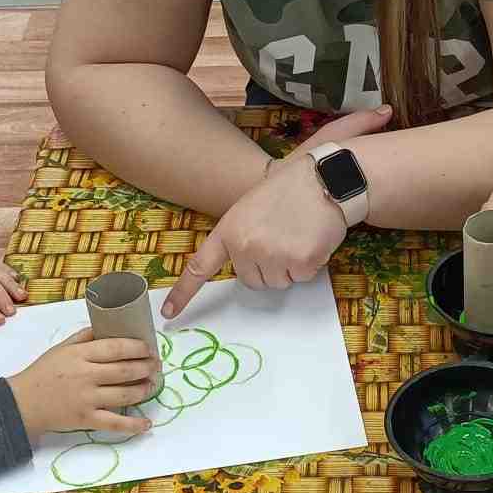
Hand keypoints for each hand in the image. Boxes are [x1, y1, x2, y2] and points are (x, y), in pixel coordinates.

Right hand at [7, 326, 158, 438]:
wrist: (21, 403)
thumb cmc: (43, 373)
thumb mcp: (61, 348)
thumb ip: (85, 336)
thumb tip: (109, 325)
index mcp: (79, 355)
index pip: (115, 347)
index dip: (137, 347)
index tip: (148, 347)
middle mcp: (85, 375)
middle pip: (124, 370)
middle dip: (146, 367)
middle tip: (156, 365)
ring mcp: (87, 399)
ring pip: (124, 394)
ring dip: (144, 390)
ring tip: (151, 385)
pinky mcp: (86, 420)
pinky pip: (115, 424)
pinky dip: (133, 425)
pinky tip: (147, 423)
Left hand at [163, 105, 392, 317]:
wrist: (324, 178)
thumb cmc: (289, 189)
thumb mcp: (251, 206)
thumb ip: (242, 236)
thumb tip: (250, 268)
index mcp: (229, 230)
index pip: (200, 267)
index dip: (183, 293)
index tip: (168, 313)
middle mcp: (245, 246)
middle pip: (252, 281)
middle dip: (268, 267)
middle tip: (282, 237)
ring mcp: (272, 255)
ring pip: (278, 282)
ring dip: (290, 266)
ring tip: (298, 234)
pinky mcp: (300, 262)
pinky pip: (302, 277)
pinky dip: (310, 263)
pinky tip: (312, 238)